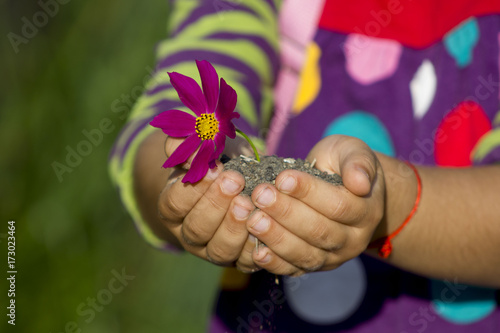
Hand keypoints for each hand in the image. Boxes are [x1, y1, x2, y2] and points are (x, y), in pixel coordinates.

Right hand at [157, 136, 260, 270]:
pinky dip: (257, 247)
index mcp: (173, 208)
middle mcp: (189, 235)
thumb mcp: (200, 148)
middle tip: (236, 182)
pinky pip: (247, 262)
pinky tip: (267, 226)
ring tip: (249, 204)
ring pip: (220, 250)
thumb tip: (193, 153)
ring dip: (235, 228)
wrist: (241, 180)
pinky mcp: (239, 261)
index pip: (174, 204)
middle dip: (216, 205)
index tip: (215, 168)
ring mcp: (214, 251)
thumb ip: (187, 145)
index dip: (193, 189)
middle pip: (196, 229)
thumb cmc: (217, 162)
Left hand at [246, 135, 385, 275]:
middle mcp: (354, 240)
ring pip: (306, 254)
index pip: (338, 205)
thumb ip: (358, 162)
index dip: (309, 192)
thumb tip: (360, 182)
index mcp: (366, 211)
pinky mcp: (314, 266)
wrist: (346, 190)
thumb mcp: (354, 152)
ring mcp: (334, 257)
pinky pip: (294, 269)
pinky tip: (257, 252)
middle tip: (260, 195)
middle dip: (286, 213)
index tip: (282, 178)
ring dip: (277, 238)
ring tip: (254, 219)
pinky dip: (275, 263)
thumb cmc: (343, 165)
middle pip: (319, 231)